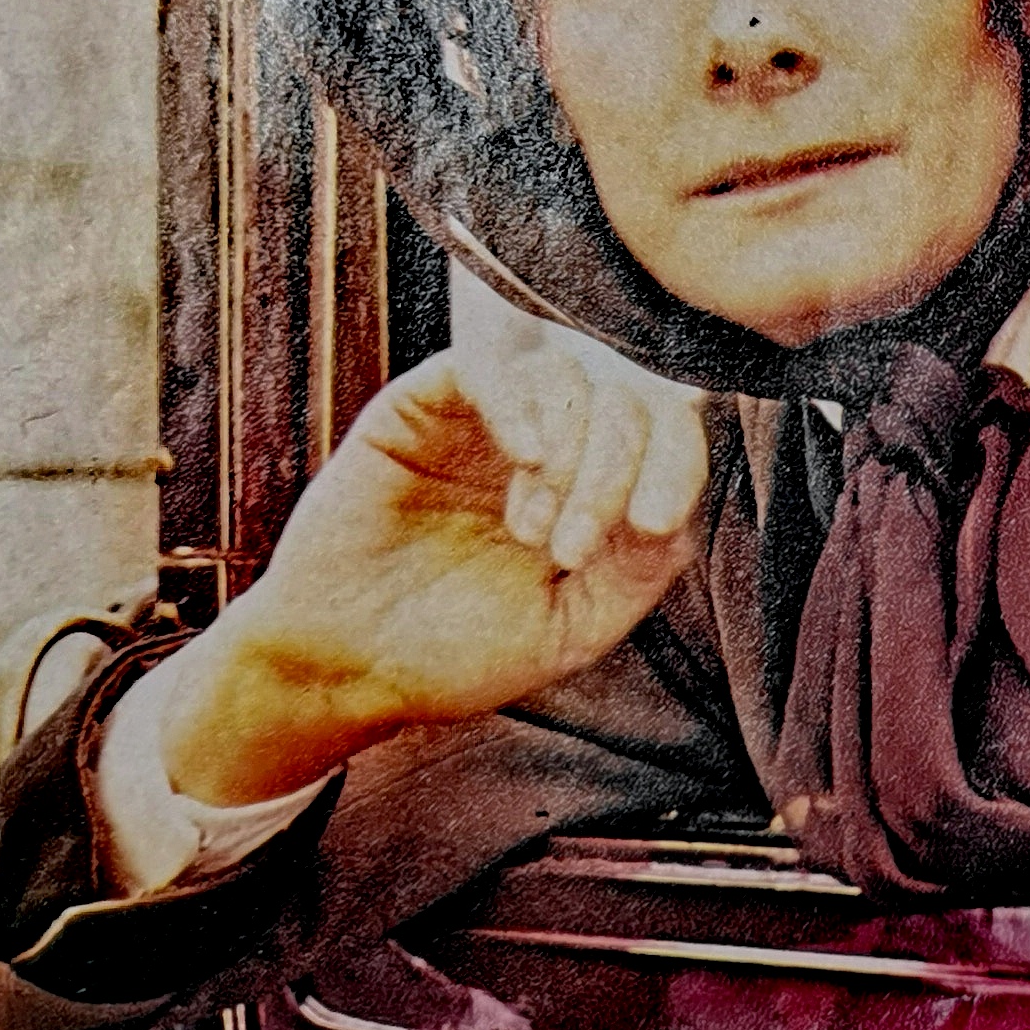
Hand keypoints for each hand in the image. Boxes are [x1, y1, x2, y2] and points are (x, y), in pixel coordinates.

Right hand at [158, 314, 713, 812]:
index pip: (670, 431)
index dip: (678, 465)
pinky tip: (523, 457)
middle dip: (615, 474)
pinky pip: (487, 364)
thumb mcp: (572, 628)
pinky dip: (520, 401)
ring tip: (530, 533)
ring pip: (567, 376)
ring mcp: (489, 418)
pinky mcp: (424, 404)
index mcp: (595, 485)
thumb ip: (640, 570)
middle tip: (569, 549)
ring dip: (568, 454)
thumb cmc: (456, 651)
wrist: (346, 665)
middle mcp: (551, 439)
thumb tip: (683, 502)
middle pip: (626, 398)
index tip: (654, 526)